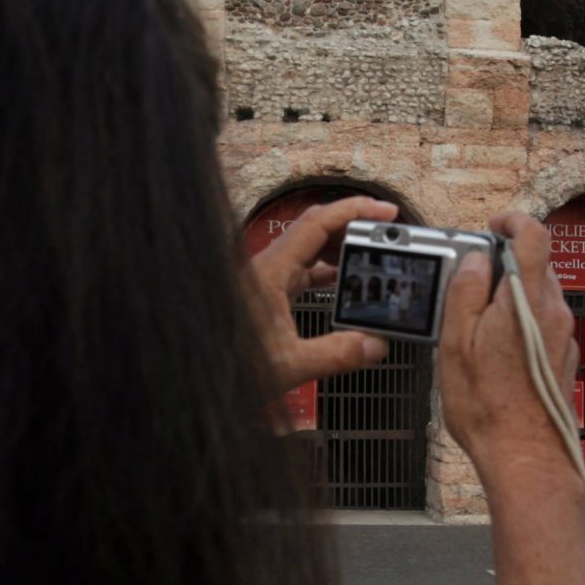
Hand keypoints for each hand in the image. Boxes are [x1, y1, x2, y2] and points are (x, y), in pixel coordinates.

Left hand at [246, 195, 398, 391]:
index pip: (317, 223)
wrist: (199, 374)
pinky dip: (326, 271)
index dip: (353, 210)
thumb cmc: (228, 367)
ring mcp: (264, 279)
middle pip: (315, 230)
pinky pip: (301, 271)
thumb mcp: (288, 366)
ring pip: (308, 250)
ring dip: (339, 249)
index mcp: (269, 271)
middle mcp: (266, 268)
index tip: (384, 210)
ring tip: (371, 258)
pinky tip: (343, 281)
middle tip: (385, 236)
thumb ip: (336, 354)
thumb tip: (375, 346)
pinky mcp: (265, 294)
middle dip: (352, 228)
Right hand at [438, 212, 582, 497]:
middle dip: (505, 266)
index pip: (534, 235)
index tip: (493, 227)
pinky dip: (521, 323)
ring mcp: (563, 336)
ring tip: (477, 324)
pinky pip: (543, 324)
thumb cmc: (488, 406)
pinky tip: (496, 351)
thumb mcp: (456, 343)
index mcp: (527, 299)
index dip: (514, 221)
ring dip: (511, 298)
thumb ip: (466, 292)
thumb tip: (475, 260)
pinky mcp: (563, 358)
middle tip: (471, 282)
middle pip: (536, 266)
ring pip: (539, 297)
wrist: (526, 456)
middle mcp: (553, 312)